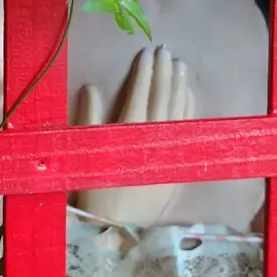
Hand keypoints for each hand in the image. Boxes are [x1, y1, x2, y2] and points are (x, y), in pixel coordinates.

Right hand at [72, 46, 194, 227]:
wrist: (119, 225)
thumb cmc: (96, 188)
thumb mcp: (87, 152)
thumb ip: (89, 118)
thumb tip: (91, 87)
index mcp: (129, 131)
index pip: (140, 93)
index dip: (144, 72)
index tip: (146, 52)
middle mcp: (153, 136)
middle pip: (162, 96)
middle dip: (164, 72)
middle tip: (166, 50)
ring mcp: (169, 147)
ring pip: (178, 108)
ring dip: (179, 85)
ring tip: (180, 65)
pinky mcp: (177, 159)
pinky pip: (187, 126)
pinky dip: (188, 107)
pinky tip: (189, 93)